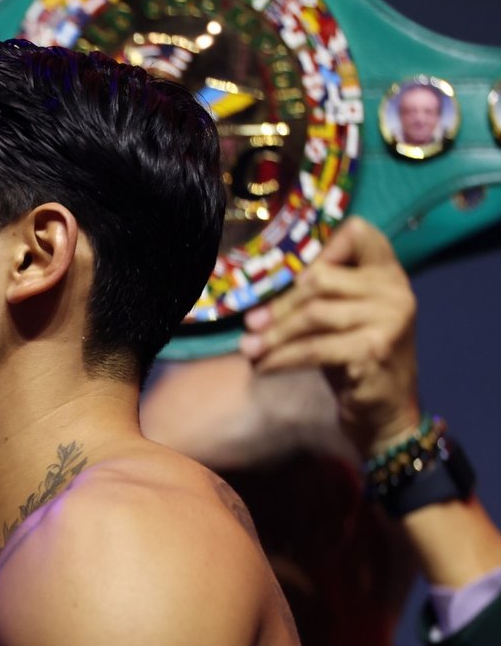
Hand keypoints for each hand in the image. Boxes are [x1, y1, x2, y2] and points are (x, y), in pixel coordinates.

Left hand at [237, 217, 421, 456]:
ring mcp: (389, 320)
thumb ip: (320, 295)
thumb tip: (257, 291)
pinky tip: (264, 366)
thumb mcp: (343, 319)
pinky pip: (313, 348)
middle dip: (280, 304)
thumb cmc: (355, 360)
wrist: (385, 413)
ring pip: (313, 314)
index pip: (358, 233)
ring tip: (250, 348)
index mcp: (389, 274)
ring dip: (274, 335)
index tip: (290, 276)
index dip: (321, 247)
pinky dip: (282, 358)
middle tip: (252, 324)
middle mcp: (395, 291)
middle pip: (320, 279)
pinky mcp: (373, 350)